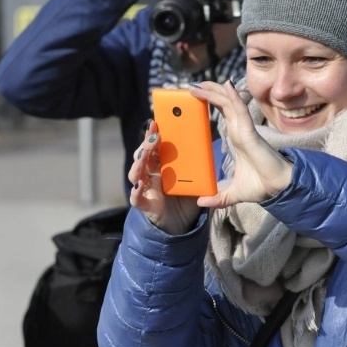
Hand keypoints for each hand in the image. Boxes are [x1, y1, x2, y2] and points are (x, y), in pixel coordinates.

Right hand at [128, 120, 201, 234]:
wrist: (183, 224)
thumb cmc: (187, 198)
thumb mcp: (196, 180)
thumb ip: (200, 168)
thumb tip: (211, 149)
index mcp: (161, 166)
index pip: (154, 147)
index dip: (153, 135)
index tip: (156, 122)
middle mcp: (150, 175)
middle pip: (143, 156)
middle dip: (146, 144)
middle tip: (155, 134)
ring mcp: (146, 190)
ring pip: (135, 173)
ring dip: (139, 162)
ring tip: (146, 153)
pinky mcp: (146, 206)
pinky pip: (136, 199)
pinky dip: (136, 192)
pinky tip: (140, 185)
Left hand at [189, 82, 293, 208]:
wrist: (278, 189)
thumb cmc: (262, 186)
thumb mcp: (233, 193)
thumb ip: (218, 197)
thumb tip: (201, 202)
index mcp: (237, 138)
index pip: (223, 113)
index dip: (211, 101)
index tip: (195, 95)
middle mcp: (240, 130)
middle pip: (224, 103)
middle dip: (209, 91)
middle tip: (192, 85)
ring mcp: (245, 129)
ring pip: (229, 103)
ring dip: (214, 91)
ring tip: (197, 85)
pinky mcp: (250, 133)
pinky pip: (240, 110)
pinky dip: (232, 97)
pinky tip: (225, 86)